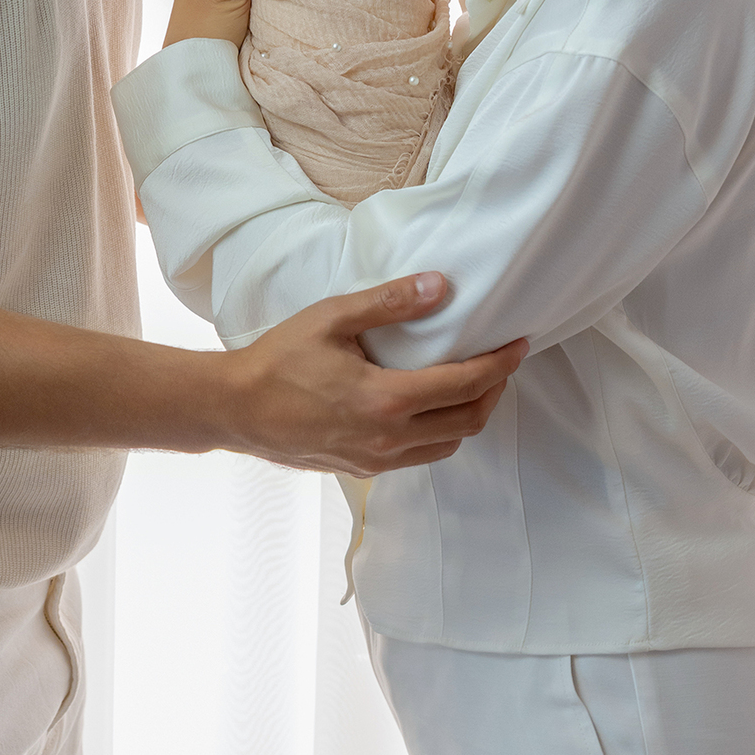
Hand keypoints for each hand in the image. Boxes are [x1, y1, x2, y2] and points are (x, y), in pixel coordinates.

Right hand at [214, 271, 527, 474]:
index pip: (464, 385)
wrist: (235, 409)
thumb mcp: (332, 318)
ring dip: (470, 415)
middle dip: (494, 392)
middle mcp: (388, 438)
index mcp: (386, 401)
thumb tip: (440, 286)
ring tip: (473, 383)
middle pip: (467, 422)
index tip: (519, 345)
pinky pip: (420, 456)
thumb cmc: (278, 358)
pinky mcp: (362, 469)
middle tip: (501, 362)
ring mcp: (376, 460)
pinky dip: (440, 432)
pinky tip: (431, 406)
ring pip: (447, 445)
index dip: (499, 364)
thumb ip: (389, 303)